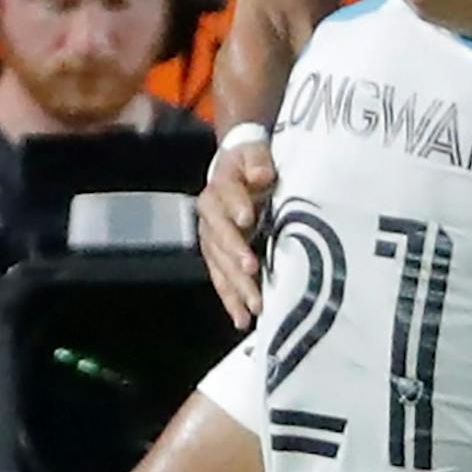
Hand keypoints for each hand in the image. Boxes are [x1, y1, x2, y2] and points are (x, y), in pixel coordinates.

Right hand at [199, 140, 275, 326]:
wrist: (235, 169)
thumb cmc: (250, 162)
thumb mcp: (255, 152)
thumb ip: (258, 161)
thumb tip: (261, 174)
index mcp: (220, 186)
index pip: (226, 195)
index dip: (236, 206)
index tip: (248, 218)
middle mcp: (210, 215)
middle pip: (221, 236)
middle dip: (235, 254)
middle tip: (252, 269)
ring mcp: (211, 240)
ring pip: (220, 264)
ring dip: (236, 286)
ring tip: (254, 307)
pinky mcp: (216, 258)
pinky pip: (221, 280)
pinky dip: (231, 301)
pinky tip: (242, 320)